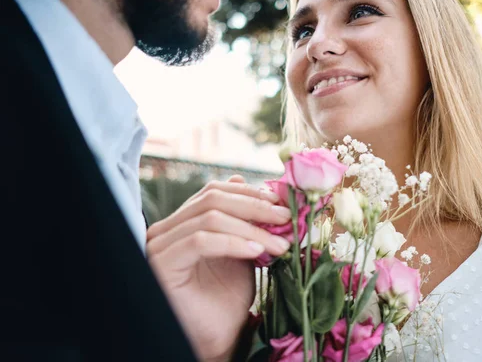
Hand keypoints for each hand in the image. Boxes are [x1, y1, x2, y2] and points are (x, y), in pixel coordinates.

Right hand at [146, 176, 290, 360]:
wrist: (218, 337)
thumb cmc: (228, 296)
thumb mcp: (242, 248)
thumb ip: (243, 218)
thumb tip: (245, 179)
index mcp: (183, 222)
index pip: (214, 191)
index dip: (250, 194)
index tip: (282, 205)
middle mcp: (166, 229)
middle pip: (213, 199)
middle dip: (255, 207)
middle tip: (285, 219)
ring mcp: (160, 245)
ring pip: (210, 218)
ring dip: (251, 229)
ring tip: (279, 244)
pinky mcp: (162, 263)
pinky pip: (200, 241)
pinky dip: (233, 242)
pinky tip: (257, 252)